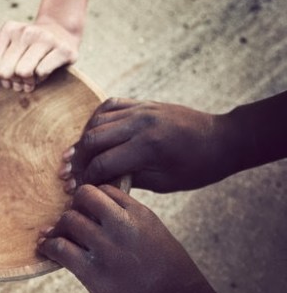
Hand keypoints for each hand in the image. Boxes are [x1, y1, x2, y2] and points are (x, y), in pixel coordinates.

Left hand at [0, 18, 79, 91]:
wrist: (62, 31)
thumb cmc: (31, 47)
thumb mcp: (11, 46)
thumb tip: (6, 83)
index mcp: (9, 29)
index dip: (1, 77)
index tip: (11, 75)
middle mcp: (26, 31)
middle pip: (6, 71)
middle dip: (14, 81)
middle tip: (22, 80)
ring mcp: (46, 38)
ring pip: (23, 72)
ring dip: (27, 81)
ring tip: (32, 78)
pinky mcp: (63, 49)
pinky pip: (41, 72)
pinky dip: (41, 78)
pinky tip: (44, 73)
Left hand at [38, 184, 215, 292]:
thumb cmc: (173, 277)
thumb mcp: (158, 236)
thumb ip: (133, 224)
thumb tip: (104, 219)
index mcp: (141, 214)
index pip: (105, 190)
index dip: (92, 199)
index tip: (86, 210)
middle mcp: (122, 224)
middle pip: (83, 197)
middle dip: (74, 207)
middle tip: (70, 222)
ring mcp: (107, 247)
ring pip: (68, 220)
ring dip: (59, 228)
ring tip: (56, 237)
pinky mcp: (93, 272)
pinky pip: (59, 248)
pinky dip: (49, 247)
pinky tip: (47, 250)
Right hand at [59, 98, 228, 192]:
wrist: (221, 139)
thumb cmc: (197, 167)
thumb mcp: (164, 183)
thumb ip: (130, 179)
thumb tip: (100, 181)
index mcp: (148, 147)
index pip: (103, 163)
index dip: (87, 178)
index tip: (79, 189)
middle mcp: (140, 123)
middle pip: (92, 139)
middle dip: (78, 159)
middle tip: (70, 174)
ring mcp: (141, 110)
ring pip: (96, 121)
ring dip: (84, 140)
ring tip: (78, 157)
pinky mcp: (142, 103)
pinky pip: (109, 106)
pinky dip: (96, 120)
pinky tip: (92, 134)